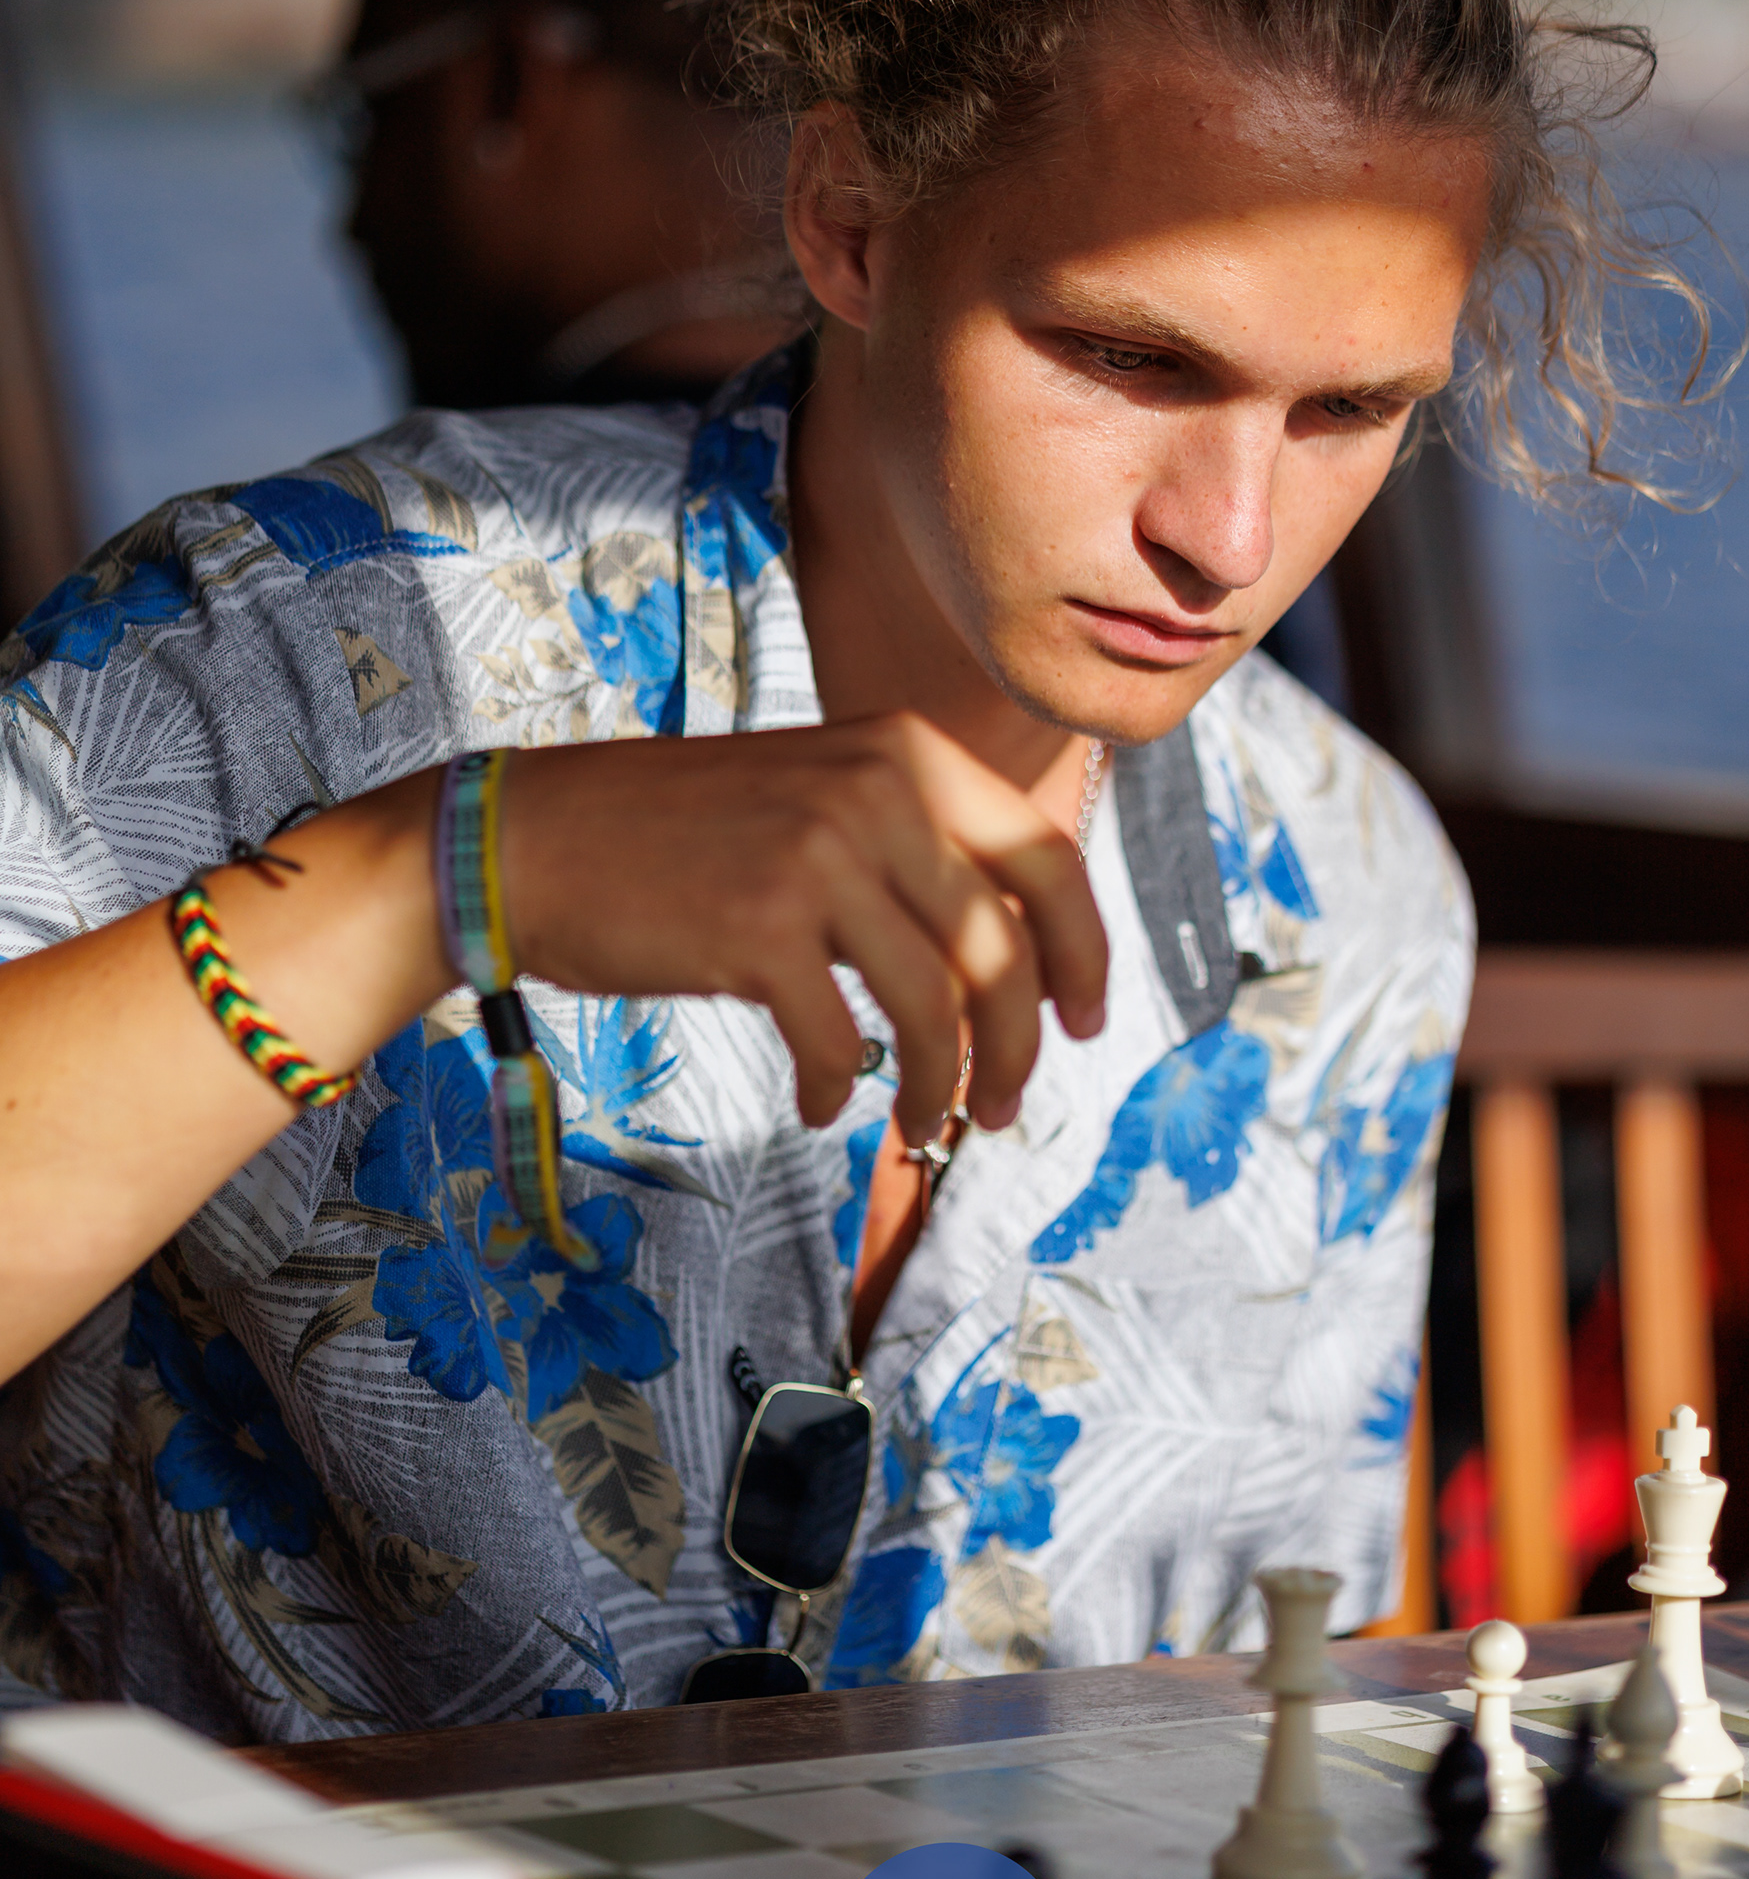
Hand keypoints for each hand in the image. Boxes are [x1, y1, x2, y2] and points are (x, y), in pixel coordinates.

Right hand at [500, 715, 1108, 1141]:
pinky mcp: (758, 928)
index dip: (1085, 953)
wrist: (533, 840)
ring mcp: (818, 857)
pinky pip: (843, 1042)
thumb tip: (1018, 960)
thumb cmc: (681, 836)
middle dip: (1021, 1049)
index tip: (1086, 1020)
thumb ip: (917, 846)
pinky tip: (821, 1097)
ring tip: (921, 1125)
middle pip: (1004, 952)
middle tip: (1002, 1108)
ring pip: (937, 1009)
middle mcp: (876, 791)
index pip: (1047, 859)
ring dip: (941, 1088)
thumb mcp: (822, 793)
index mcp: (907, 753)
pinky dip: (842, 1087)